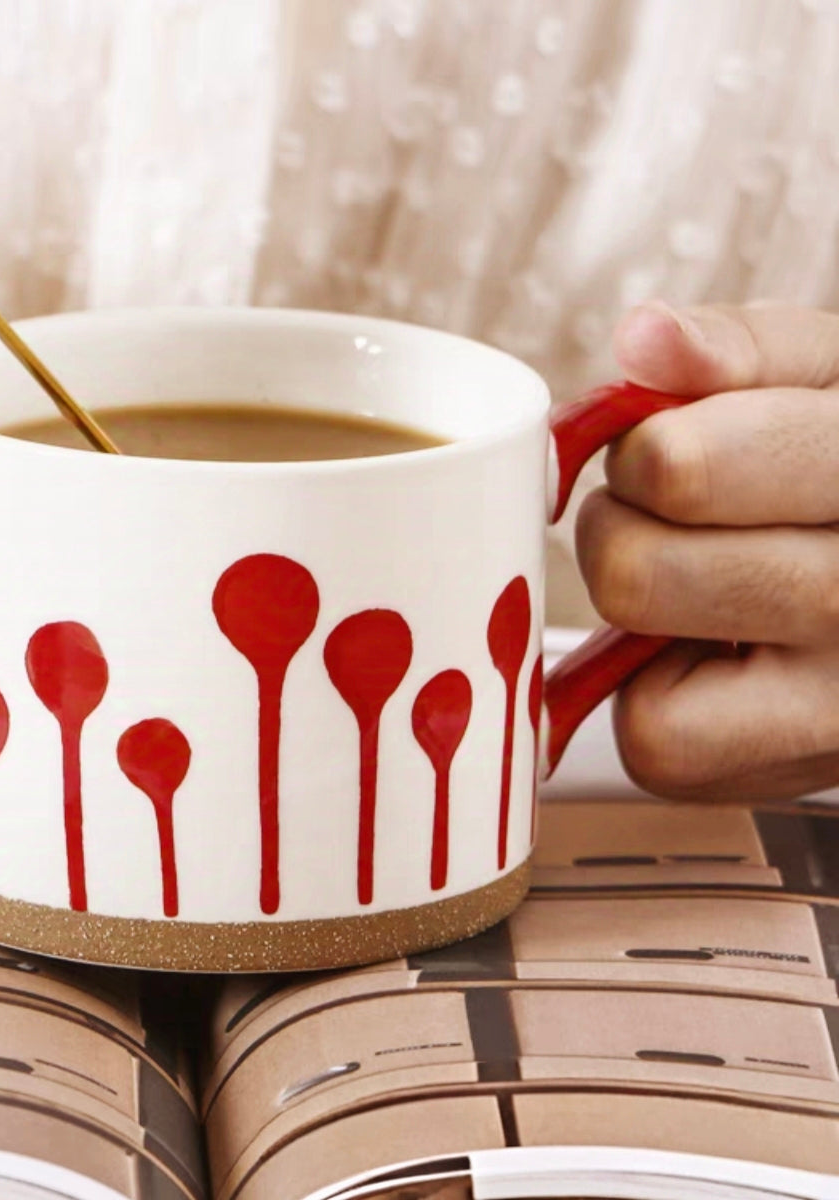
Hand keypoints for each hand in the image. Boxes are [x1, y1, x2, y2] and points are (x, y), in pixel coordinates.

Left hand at [577, 301, 838, 799]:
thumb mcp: (826, 374)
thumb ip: (738, 350)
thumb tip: (645, 340)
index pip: (676, 470)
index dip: (638, 454)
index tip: (665, 452)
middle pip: (635, 576)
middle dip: (623, 534)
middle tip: (675, 523)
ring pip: (646, 682)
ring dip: (640, 621)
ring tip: (700, 583)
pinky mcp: (796, 766)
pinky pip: (661, 746)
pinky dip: (659, 701)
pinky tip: (712, 653)